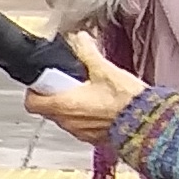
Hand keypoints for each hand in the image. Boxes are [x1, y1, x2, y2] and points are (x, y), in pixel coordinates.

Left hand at [24, 34, 145, 146]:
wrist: (147, 124)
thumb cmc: (125, 101)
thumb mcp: (104, 70)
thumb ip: (87, 53)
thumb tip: (80, 40)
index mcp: (63, 105)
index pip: (31, 102)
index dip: (35, 89)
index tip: (44, 80)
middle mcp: (67, 122)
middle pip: (48, 109)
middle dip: (54, 94)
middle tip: (67, 82)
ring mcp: (80, 132)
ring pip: (65, 118)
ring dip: (70, 106)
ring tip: (87, 92)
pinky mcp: (93, 138)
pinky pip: (81, 126)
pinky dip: (85, 116)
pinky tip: (99, 106)